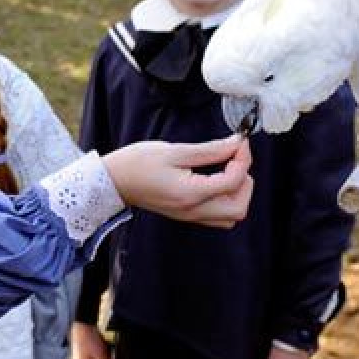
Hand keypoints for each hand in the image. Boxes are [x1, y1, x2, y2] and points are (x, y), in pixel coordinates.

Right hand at [102, 136, 252, 228]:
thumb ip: (210, 149)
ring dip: (237, 193)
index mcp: (191, 193)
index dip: (243, 159)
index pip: (234, 182)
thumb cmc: (138, 163)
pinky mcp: (187, 215)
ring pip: (231, 216)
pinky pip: (218, 216)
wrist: (114, 181)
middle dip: (245, 182)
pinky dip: (226, 199)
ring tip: (226, 170)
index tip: (239, 141)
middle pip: (239, 208)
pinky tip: (215, 179)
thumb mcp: (175, 150)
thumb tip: (236, 144)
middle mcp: (193, 210)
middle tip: (235, 160)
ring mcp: (190, 216)